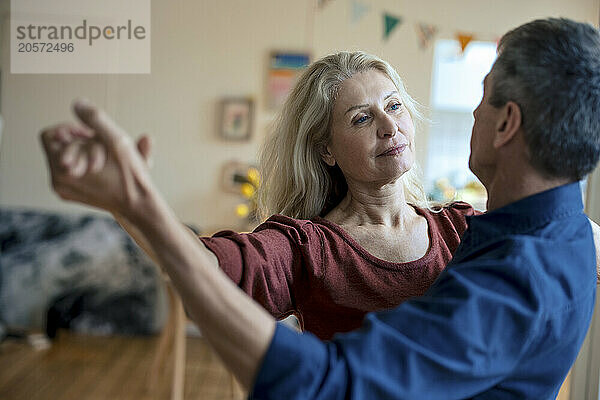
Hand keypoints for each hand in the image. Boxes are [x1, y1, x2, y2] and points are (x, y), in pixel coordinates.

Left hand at [40, 99, 156, 219]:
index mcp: (61, 167)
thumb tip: (78, 104)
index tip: (92, 134)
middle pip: (58, 146)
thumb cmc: (130, 175)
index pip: (50, 135)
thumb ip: (94, 118)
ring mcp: (64, 189)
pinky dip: (85, 164)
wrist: (139, 206)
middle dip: (81, 141)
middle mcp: (57, 180)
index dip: (71, 128)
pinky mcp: (72, 195)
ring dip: (84, 152)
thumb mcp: (116, 140)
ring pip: (66, 158)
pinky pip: (71, 171)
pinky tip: (103, 169)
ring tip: (105, 159)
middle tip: (103, 146)